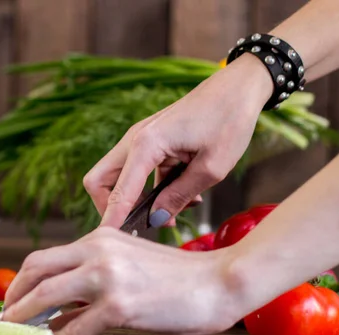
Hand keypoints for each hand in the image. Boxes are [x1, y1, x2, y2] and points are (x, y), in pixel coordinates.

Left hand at [1, 227, 242, 334]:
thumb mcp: (130, 262)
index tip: (14, 299)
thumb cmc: (179, 276)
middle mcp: (98, 251)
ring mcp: (108, 277)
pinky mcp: (120, 306)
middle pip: (36, 269)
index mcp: (100, 238)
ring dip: (23, 317)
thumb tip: (60, 307)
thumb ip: (94, 277)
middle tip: (5, 317)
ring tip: (13, 334)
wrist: (218, 281)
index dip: (22, 281)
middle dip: (14, 296)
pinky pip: (74, 328)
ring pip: (46, 295)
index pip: (45, 257)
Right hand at [83, 54, 272, 228]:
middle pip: (99, 181)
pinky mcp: (150, 142)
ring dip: (136, 200)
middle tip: (135, 226)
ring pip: (118, 178)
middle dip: (110, 207)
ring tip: (175, 211)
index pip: (117, 191)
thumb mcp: (211, 168)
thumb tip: (156, 219)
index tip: (106, 243)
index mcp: (146, 144)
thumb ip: (179, 196)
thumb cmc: (229, 120)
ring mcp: (140, 140)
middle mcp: (135, 140)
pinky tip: (185, 195)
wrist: (239, 87)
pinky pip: (139, 172)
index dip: (111, 219)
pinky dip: (152, 189)